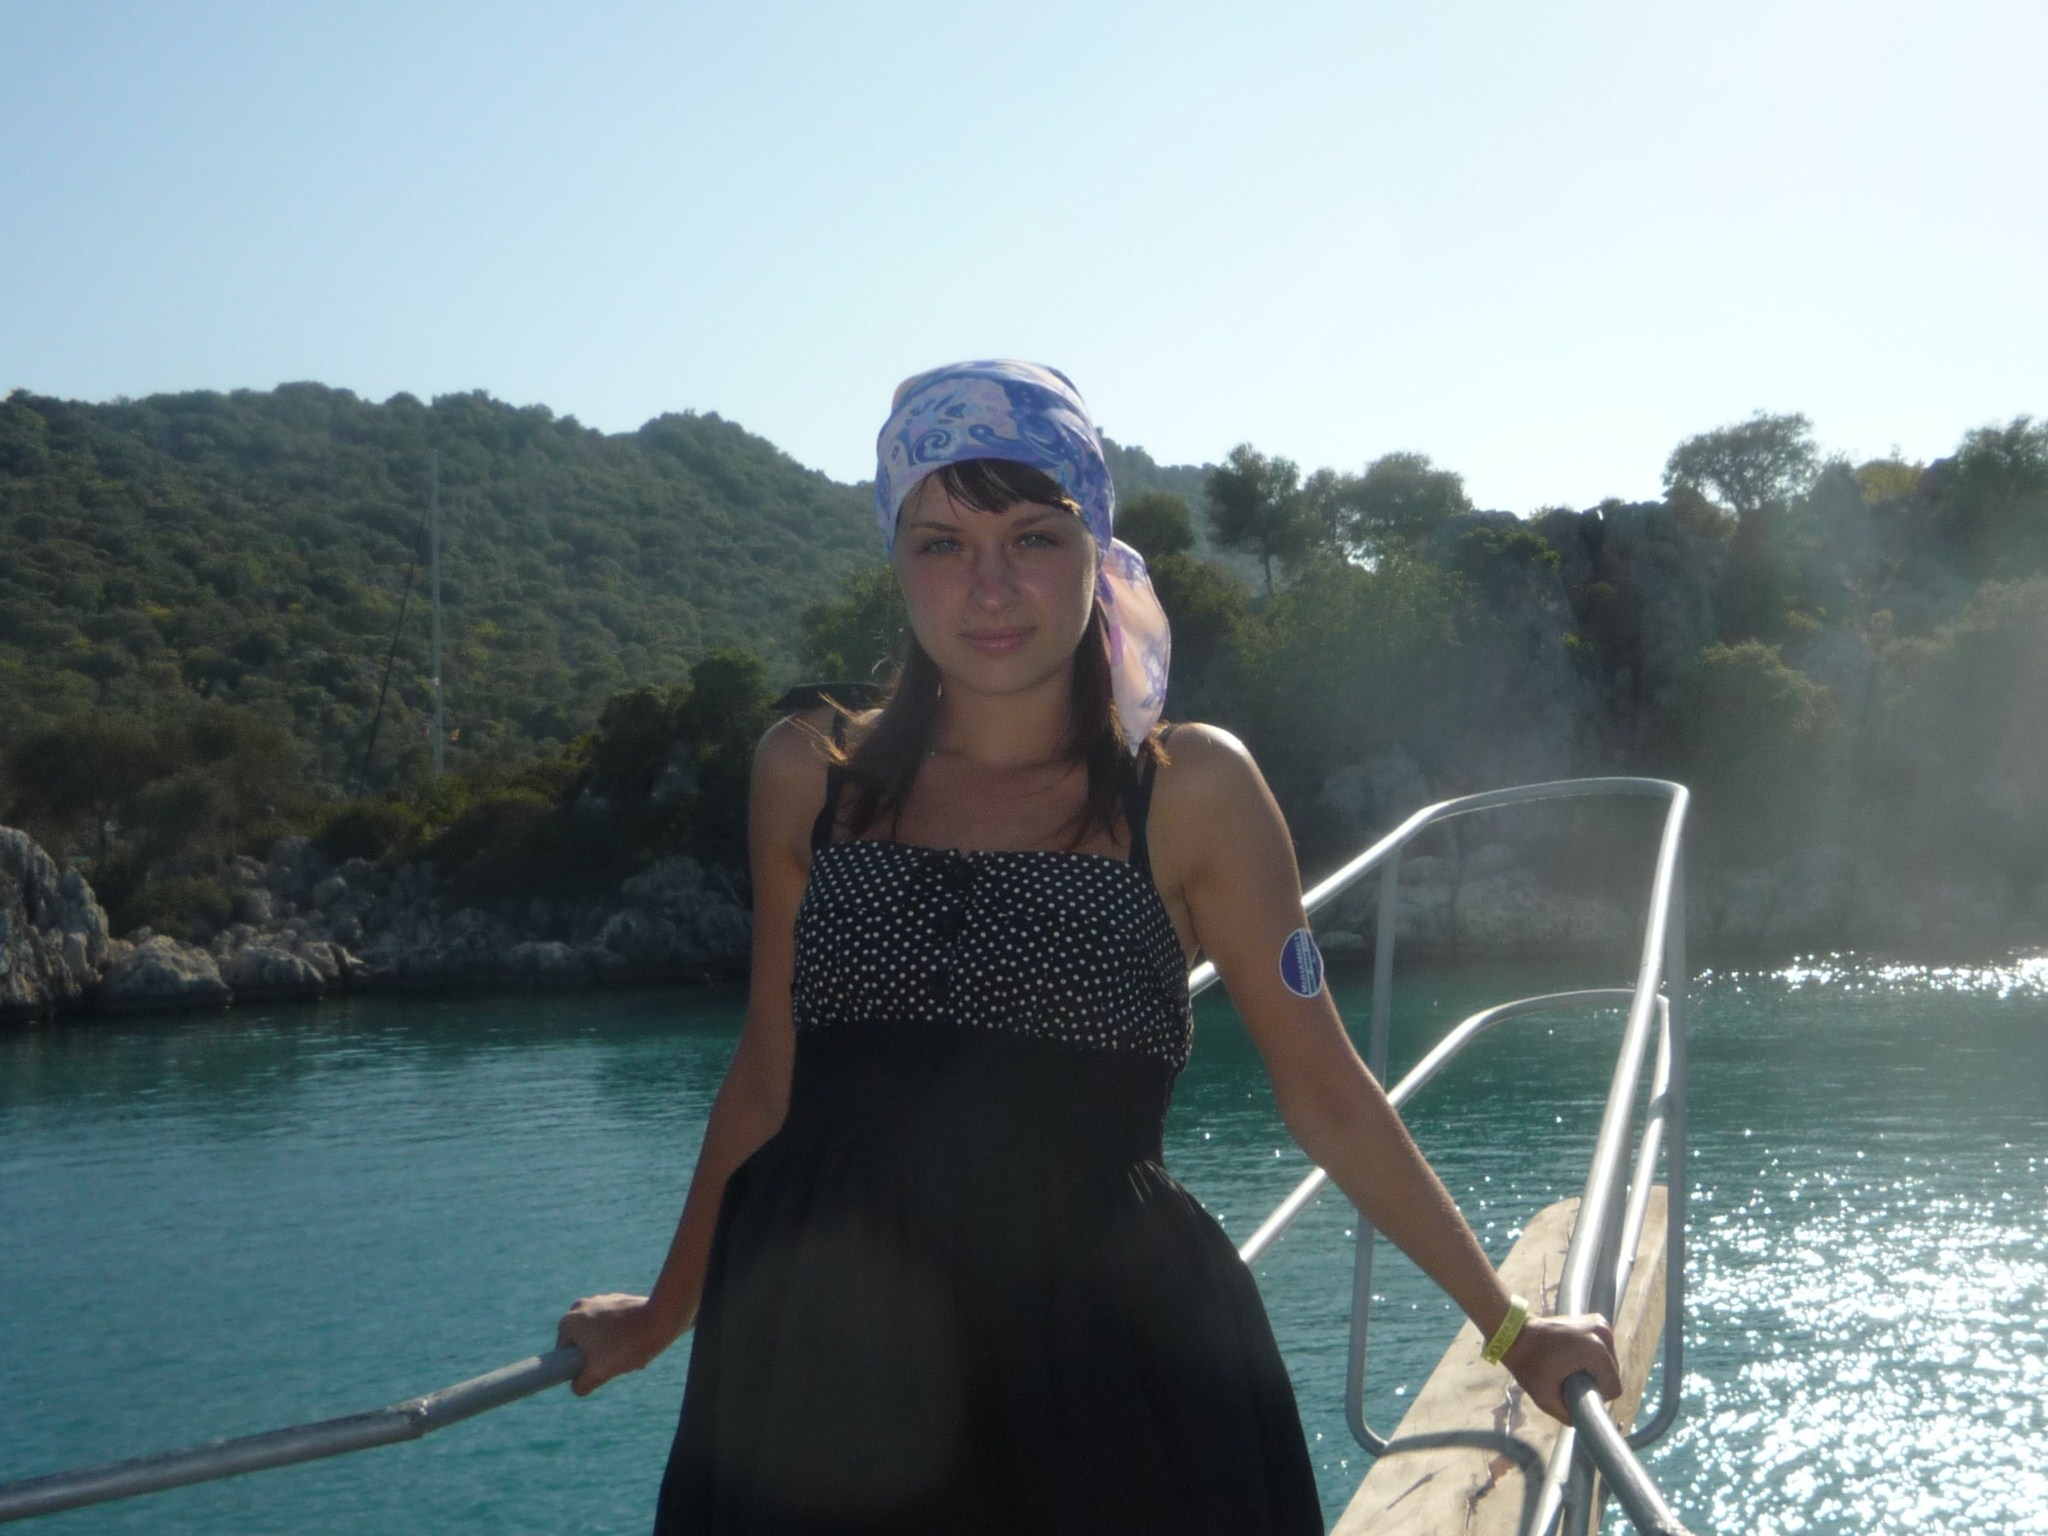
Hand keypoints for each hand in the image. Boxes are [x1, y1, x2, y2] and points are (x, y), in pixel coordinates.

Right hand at [556, 1292, 664, 1396]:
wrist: (659, 1320)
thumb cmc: (626, 1346)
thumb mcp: (598, 1373)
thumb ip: (581, 1385)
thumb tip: (577, 1386)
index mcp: (568, 1322)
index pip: (565, 1354)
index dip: (580, 1366)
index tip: (599, 1368)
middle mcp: (580, 1306)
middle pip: (585, 1344)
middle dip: (599, 1357)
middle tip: (617, 1363)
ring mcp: (600, 1300)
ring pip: (601, 1335)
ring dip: (613, 1348)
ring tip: (630, 1354)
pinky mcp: (618, 1299)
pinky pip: (614, 1324)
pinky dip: (623, 1336)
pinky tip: (637, 1344)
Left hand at [1502, 1311, 1621, 1423]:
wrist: (1516, 1333)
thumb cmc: (1528, 1364)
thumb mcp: (1546, 1399)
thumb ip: (1570, 1416)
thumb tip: (1587, 1423)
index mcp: (1595, 1349)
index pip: (1613, 1388)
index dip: (1595, 1396)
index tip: (1575, 1390)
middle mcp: (1603, 1332)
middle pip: (1612, 1374)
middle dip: (1594, 1382)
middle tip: (1569, 1379)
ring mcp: (1601, 1323)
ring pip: (1609, 1363)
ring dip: (1594, 1370)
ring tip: (1569, 1366)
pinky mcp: (1596, 1320)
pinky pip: (1603, 1350)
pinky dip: (1592, 1357)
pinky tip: (1573, 1357)